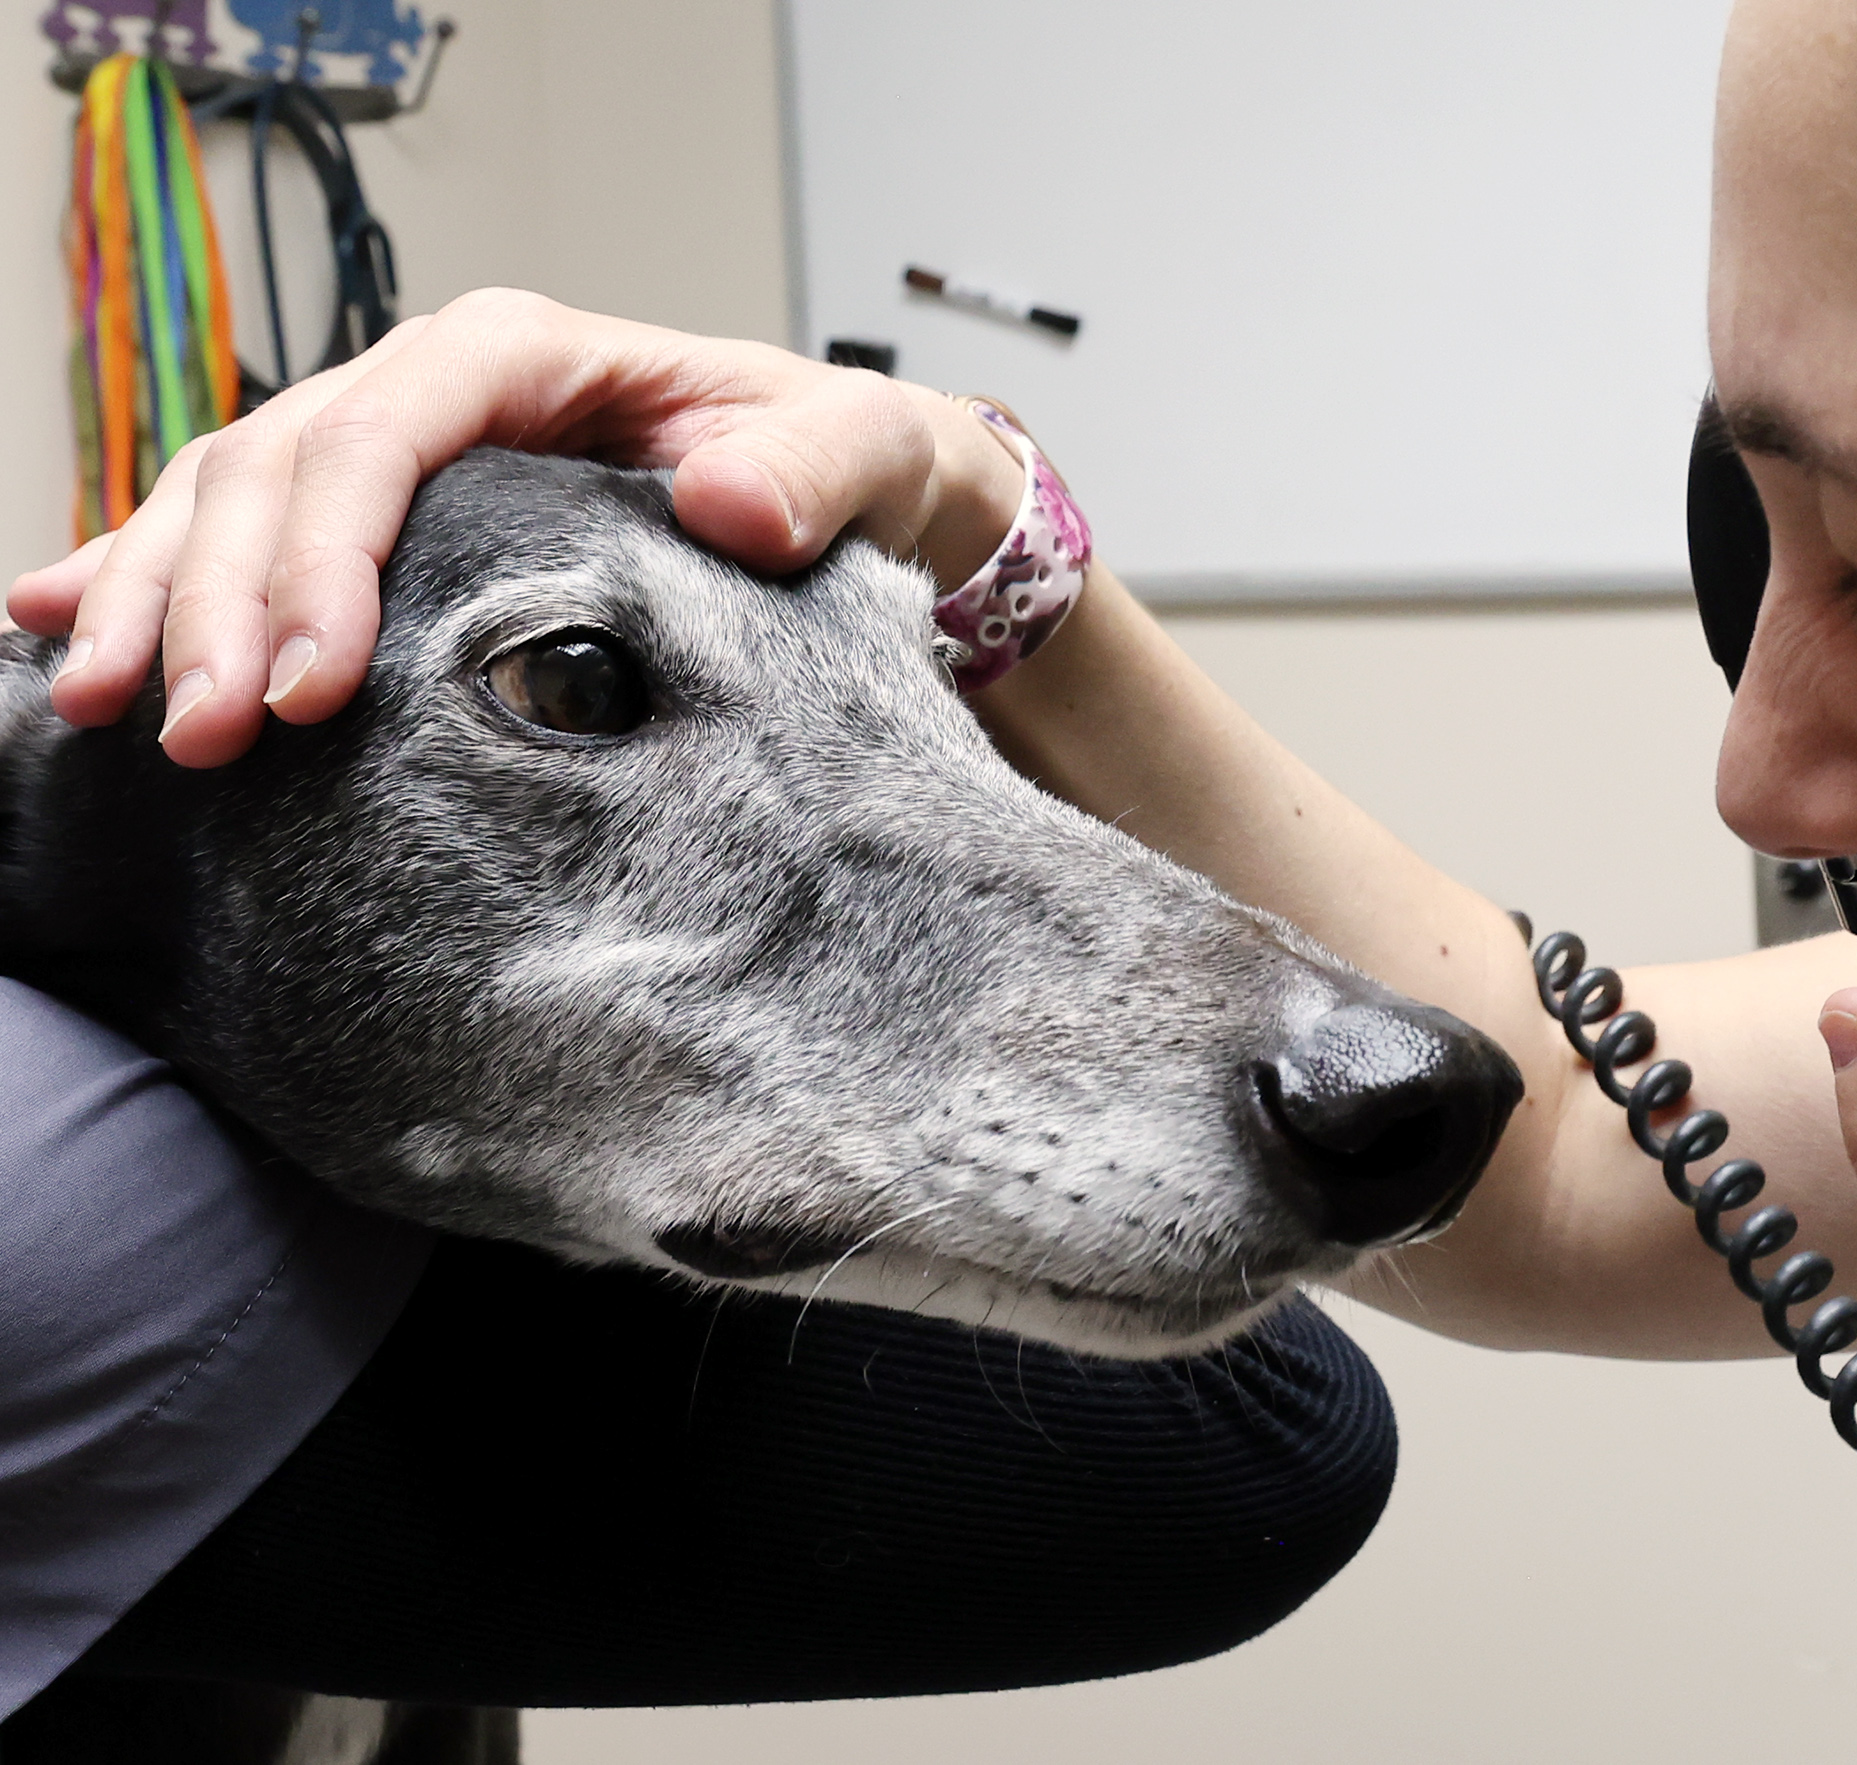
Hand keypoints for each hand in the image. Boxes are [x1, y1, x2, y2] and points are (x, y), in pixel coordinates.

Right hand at [6, 288, 1025, 765]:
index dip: (331, 549)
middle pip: (282, 468)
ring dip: (153, 600)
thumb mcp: (866, 448)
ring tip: (105, 710)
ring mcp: (393, 451)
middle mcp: (438, 387)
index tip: (309, 681)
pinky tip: (62, 636)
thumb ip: (811, 468)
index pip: (388, 428)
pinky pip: (233, 536)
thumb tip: (727, 501)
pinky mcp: (376, 522)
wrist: (851, 489)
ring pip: (227, 498)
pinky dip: (141, 577)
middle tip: (198, 733)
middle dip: (218, 599)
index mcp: (530, 352)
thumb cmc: (847, 461)